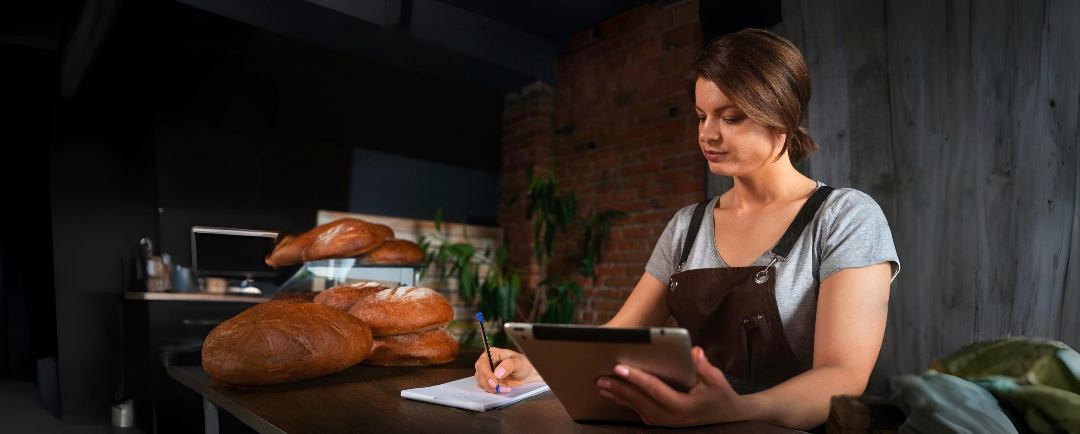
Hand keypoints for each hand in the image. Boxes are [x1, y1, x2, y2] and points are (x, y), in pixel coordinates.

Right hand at [474, 348, 542, 393]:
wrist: (526, 373)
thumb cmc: (523, 364)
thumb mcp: (519, 362)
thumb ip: (508, 365)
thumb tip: (497, 373)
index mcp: (492, 354)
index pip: (482, 363)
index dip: (486, 374)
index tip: (494, 382)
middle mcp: (487, 362)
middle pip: (479, 374)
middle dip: (488, 383)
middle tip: (498, 388)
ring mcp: (487, 372)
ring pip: (481, 382)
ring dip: (491, 388)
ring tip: (505, 388)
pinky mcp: (489, 381)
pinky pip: (485, 387)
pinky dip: (492, 390)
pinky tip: (503, 389)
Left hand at [596, 346, 749, 425]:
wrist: (728, 416)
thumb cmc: (721, 396)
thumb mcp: (717, 379)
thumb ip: (704, 366)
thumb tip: (694, 351)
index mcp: (682, 406)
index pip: (654, 389)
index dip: (636, 378)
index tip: (620, 368)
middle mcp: (671, 418)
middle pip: (640, 401)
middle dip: (620, 389)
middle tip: (601, 378)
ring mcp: (667, 423)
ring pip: (638, 409)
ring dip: (619, 397)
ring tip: (602, 386)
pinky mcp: (663, 423)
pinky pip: (641, 413)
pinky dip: (627, 404)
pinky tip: (616, 396)